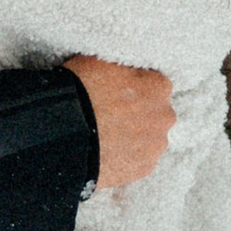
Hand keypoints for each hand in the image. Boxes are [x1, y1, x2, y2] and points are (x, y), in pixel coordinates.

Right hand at [64, 55, 172, 192]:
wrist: (66, 135)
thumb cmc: (82, 91)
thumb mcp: (102, 61)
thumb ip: (124, 67)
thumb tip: (128, 71)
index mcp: (159, 87)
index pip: (153, 83)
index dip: (133, 87)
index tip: (117, 93)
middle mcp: (165, 117)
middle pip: (155, 113)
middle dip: (138, 113)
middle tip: (110, 115)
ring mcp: (155, 146)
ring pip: (148, 138)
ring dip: (133, 136)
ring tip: (106, 136)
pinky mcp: (143, 170)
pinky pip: (138, 160)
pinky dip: (126, 156)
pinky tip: (107, 152)